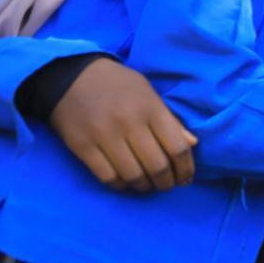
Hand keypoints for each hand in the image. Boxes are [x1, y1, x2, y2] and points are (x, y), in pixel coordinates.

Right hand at [52, 58, 197, 192]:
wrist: (71, 76)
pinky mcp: (82, 146)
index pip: (178, 148)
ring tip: (148, 185)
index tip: (185, 178)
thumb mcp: (148, 94)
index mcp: (150, 108)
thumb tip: (192, 144)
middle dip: (166, 183)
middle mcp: (129, 123)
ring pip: (133, 175)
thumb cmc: (117, 84)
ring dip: (144, 187)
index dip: (186, 169)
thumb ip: (170, 120)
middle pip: (157, 166)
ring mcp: (104, 135)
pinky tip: (126, 183)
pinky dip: (120, 186)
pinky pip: (107, 177)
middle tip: (167, 185)